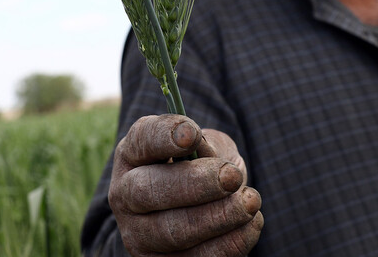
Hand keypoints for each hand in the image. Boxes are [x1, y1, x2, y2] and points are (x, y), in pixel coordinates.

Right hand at [109, 114, 263, 255]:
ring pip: (172, 232)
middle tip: (231, 177)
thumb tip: (211, 157)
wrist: (202, 211)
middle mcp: (126, 194)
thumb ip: (210, 146)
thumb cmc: (203, 168)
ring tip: (250, 202)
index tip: (192, 134)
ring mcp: (139, 234)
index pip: (142, 140)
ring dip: (218, 217)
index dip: (164, 137)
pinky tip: (251, 224)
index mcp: (134, 154)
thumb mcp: (208, 146)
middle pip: (147, 191)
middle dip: (195, 184)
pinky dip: (230, 243)